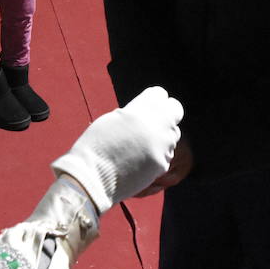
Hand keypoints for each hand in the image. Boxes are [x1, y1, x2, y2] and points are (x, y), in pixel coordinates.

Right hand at [50, 86, 182, 212]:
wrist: (93, 174)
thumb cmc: (97, 144)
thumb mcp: (114, 117)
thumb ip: (135, 112)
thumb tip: (146, 113)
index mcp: (143, 106)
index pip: (161, 94)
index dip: (154, 101)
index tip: (148, 108)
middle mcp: (158, 122)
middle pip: (175, 110)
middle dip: (167, 114)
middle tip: (155, 123)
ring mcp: (163, 143)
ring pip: (173, 134)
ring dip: (162, 137)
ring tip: (141, 146)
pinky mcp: (163, 163)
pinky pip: (166, 155)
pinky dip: (157, 156)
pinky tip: (140, 161)